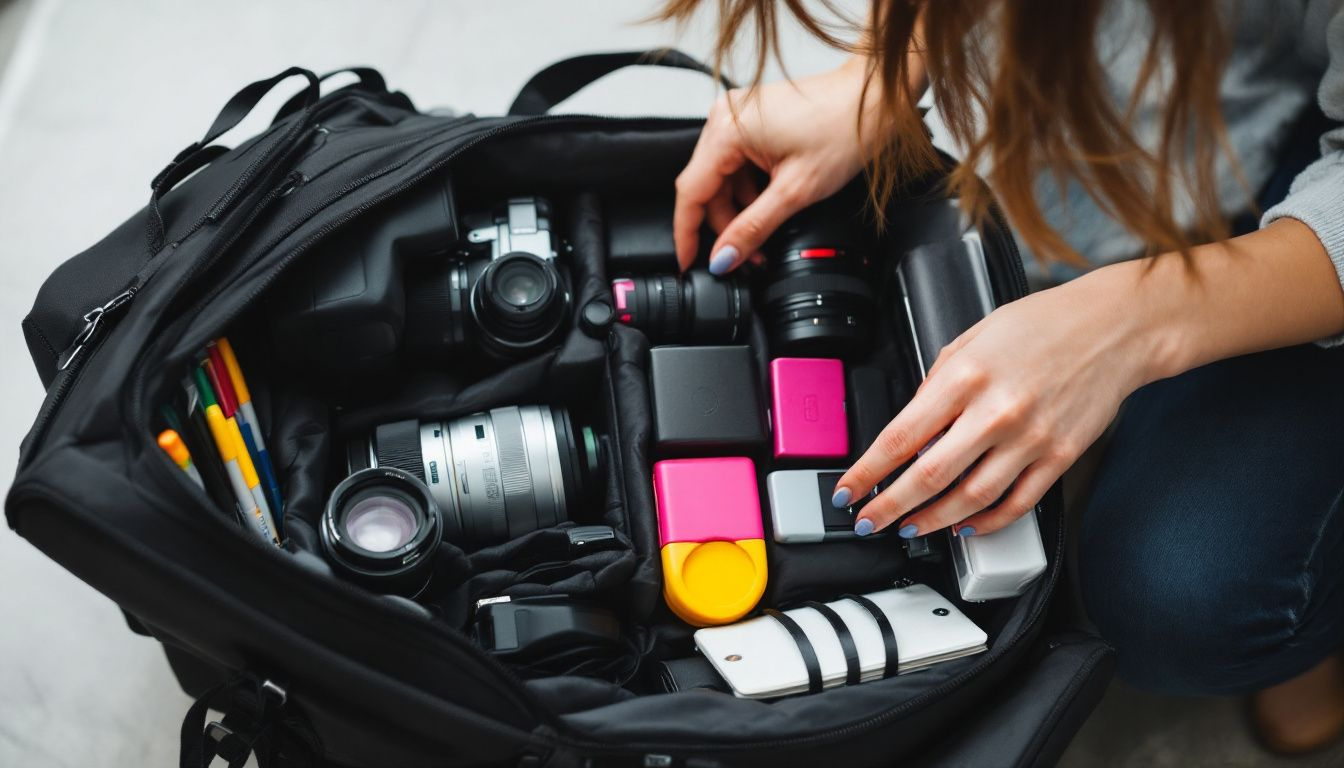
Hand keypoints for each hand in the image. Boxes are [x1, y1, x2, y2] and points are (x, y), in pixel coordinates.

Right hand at [673, 57, 879, 273]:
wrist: (872, 101)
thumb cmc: (843, 130)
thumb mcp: (795, 192)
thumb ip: (752, 228)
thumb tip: (724, 257)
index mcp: (726, 130)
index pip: (690, 192)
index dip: (686, 233)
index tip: (686, 262)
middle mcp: (725, 117)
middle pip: (706, 187)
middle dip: (725, 224)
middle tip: (748, 255)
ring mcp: (737, 116)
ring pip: (722, 178)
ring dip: (741, 208)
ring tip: (769, 229)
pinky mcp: (752, 120)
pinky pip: (737, 163)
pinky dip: (751, 188)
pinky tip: (772, 201)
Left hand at [834, 267, 1161, 537]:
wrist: (1114, 327)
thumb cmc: (1043, 325)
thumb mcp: (972, 338)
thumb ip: (937, 381)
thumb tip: (911, 424)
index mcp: (965, 377)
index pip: (900, 438)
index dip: (867, 472)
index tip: (848, 491)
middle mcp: (996, 411)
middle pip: (929, 477)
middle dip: (890, 507)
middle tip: (870, 521)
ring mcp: (1030, 438)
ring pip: (971, 499)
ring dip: (934, 521)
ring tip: (911, 527)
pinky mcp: (1060, 456)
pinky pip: (1017, 503)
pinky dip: (987, 522)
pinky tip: (966, 526)